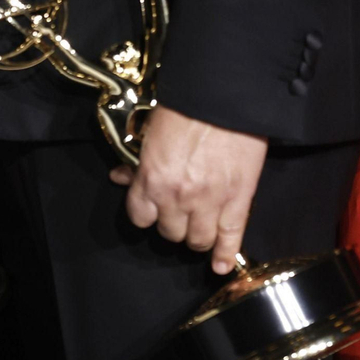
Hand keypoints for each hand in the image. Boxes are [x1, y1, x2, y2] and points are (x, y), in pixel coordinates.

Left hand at [108, 105, 265, 274]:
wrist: (226, 94)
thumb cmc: (187, 106)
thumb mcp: (152, 133)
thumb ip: (138, 162)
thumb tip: (120, 177)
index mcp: (152, 178)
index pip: (140, 217)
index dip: (147, 215)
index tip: (154, 210)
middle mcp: (176, 197)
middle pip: (170, 233)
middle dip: (174, 225)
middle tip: (181, 213)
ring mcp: (209, 202)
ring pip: (198, 241)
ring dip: (197, 237)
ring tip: (201, 228)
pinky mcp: (238, 200)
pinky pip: (230, 238)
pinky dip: (226, 255)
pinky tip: (222, 265)